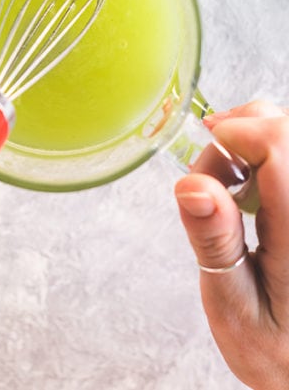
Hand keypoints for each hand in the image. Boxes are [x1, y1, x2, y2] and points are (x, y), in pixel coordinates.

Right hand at [175, 100, 288, 389]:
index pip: (280, 147)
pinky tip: (251, 186)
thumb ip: (215, 241)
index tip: (204, 157)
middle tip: (209, 178)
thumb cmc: (273, 346)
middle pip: (287, 128)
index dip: (236, 134)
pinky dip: (267, 153)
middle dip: (240, 132)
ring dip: (254, 140)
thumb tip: (194, 184)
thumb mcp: (232, 306)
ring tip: (229, 185)